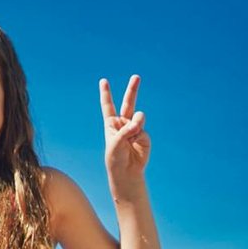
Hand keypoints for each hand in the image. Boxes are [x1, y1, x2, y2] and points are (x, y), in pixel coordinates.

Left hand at [100, 75, 150, 196]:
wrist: (126, 171)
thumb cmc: (115, 158)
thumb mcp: (115, 144)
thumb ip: (126, 130)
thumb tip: (139, 121)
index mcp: (111, 123)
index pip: (108, 106)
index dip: (106, 93)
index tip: (103, 81)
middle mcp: (123, 123)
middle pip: (128, 103)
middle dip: (132, 89)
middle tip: (136, 76)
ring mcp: (135, 128)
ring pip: (138, 117)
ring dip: (136, 123)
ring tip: (132, 135)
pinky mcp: (144, 135)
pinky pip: (143, 131)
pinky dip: (139, 137)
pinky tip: (135, 144)